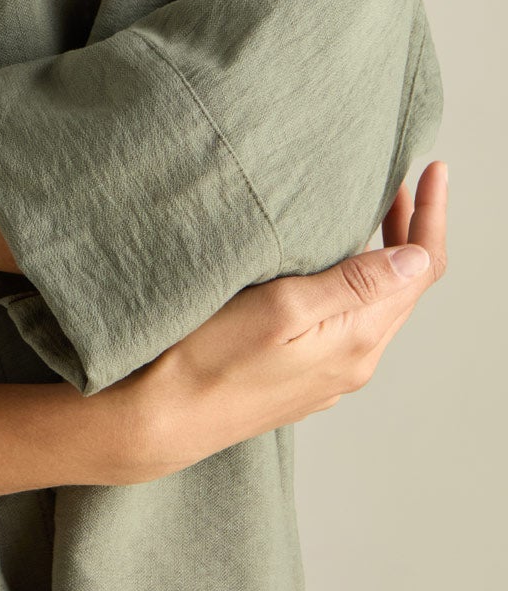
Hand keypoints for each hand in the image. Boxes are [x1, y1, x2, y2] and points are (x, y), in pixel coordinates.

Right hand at [111, 159, 448, 483]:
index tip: (433, 170)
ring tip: (370, 211)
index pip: (420, 271)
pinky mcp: (302, 377)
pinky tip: (331, 264)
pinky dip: (356, 283)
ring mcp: (328, 374)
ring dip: (383, 257)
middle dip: (409, 230)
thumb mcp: (282, 307)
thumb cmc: (207, 360)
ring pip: (377, 306)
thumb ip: (353, 285)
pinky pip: (349, 323)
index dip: (431, 217)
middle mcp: (352, 363)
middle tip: (400, 180)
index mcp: (356, 341)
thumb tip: (414, 259)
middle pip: (404, 289)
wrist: (157, 420)